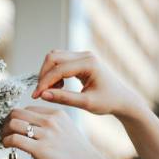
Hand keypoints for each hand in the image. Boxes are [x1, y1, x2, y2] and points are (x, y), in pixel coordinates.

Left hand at [1, 106, 118, 158]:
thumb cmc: (79, 155)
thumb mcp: (67, 131)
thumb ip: (51, 127)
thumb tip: (31, 132)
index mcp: (57, 114)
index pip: (28, 109)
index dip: (17, 118)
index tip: (13, 127)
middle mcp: (51, 121)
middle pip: (17, 113)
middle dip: (7, 122)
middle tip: (5, 132)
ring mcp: (46, 134)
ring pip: (13, 124)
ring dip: (4, 132)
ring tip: (5, 140)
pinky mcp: (40, 149)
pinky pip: (15, 139)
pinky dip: (6, 142)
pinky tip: (7, 146)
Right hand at [31, 50, 146, 120]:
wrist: (122, 100)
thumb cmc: (108, 102)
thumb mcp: (86, 103)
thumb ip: (64, 98)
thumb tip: (43, 95)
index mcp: (89, 63)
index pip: (58, 69)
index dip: (44, 83)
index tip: (36, 96)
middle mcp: (85, 55)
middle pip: (53, 57)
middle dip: (43, 75)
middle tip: (41, 93)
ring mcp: (82, 56)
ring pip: (54, 58)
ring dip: (48, 74)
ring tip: (52, 91)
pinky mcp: (80, 60)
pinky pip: (60, 61)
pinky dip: (54, 74)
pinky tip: (59, 87)